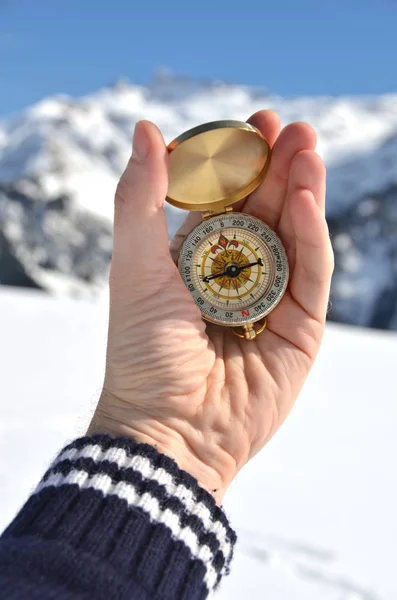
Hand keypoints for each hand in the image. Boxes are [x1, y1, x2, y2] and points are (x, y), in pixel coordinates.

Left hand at [88, 113, 333, 504]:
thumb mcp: (135, 267)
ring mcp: (272, 302)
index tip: (255, 123)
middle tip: (292, 128)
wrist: (169, 430)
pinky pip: (311, 276)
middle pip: (267, 212)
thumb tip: (146, 130)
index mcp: (197, 260)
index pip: (227, 201)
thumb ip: (140, 200)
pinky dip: (311, 238)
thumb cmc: (143, 353)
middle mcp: (237, 277)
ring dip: (302, 192)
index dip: (242, 162)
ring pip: (295, 238)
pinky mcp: (300, 329)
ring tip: (307, 149)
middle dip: (281, 168)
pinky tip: (304, 201)